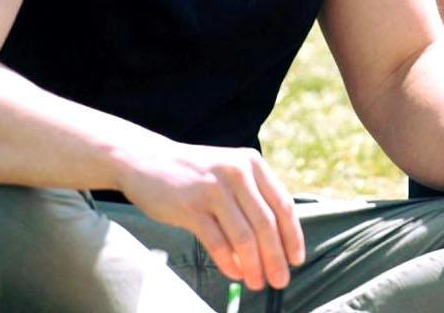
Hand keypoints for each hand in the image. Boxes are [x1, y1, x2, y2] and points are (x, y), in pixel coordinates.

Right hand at [115, 139, 305, 292]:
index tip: (297, 259)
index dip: (292, 235)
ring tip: (257, 283)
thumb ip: (252, 197)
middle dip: (276, 257)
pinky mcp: (190, 207)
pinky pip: (216, 242)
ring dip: (254, 265)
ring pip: (244, 236)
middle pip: (266, 224)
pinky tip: (235, 274)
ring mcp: (213, 190)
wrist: (146, 159)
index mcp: (252, 164)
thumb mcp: (229, 172)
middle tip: (280, 281)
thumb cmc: (194, 174)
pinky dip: (228, 262)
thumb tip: (275, 240)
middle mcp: (237, 173)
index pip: (283, 205)